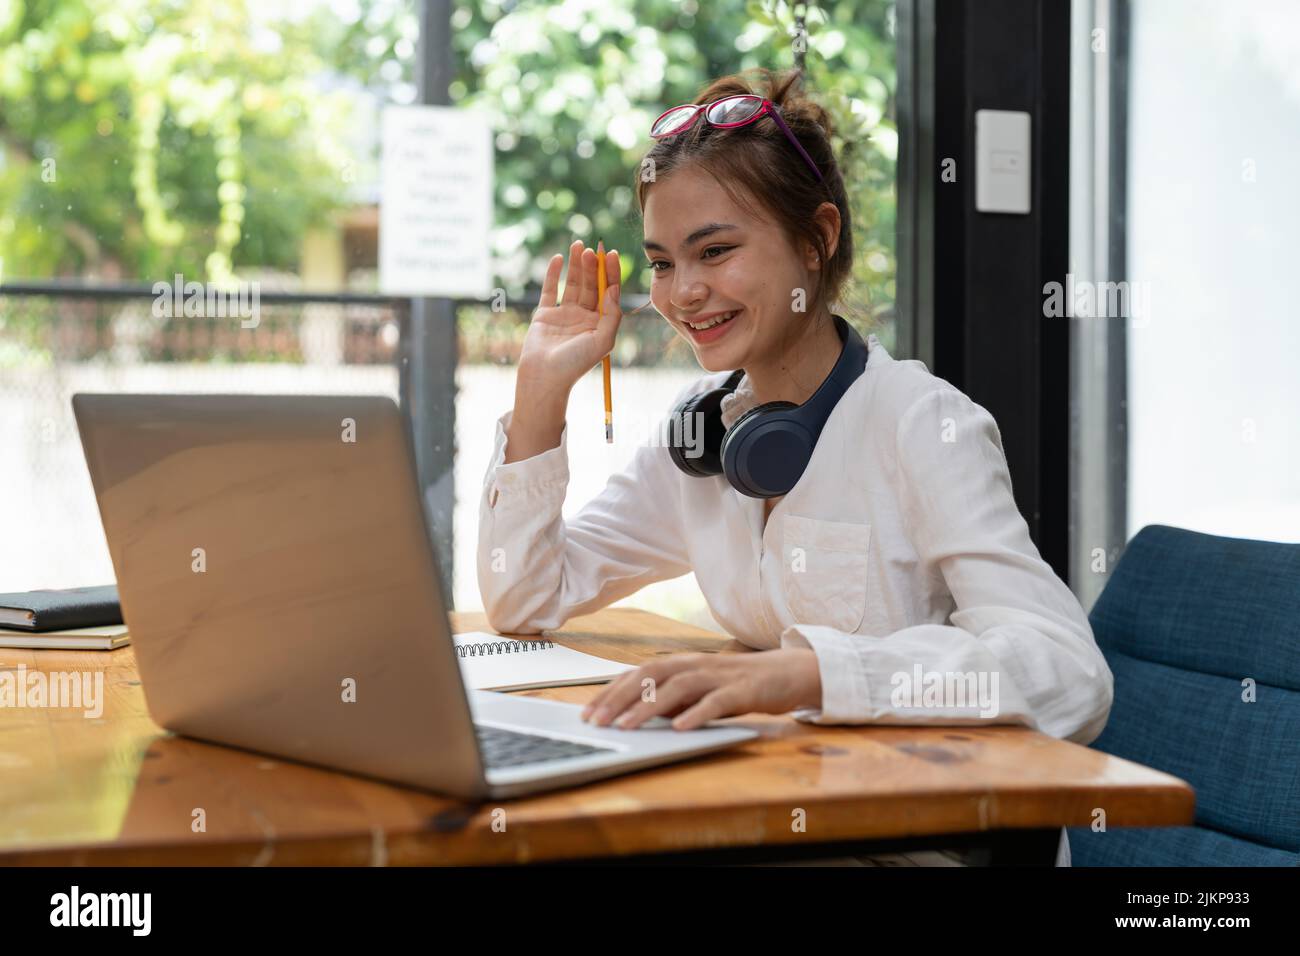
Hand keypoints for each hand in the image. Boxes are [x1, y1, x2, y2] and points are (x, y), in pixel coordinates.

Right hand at [516, 240, 621, 398]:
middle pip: (591, 285)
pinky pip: (550, 289)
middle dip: (592, 266)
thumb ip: (612, 314)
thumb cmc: (576, 363)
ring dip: (575, 265)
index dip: (611, 273)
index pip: (609, 293)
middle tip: (591, 249)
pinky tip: (558, 258)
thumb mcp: (603, 340)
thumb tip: (614, 289)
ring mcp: (564, 314)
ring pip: (573, 284)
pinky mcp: (545, 314)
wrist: (545, 377)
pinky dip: (553, 273)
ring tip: (578, 245)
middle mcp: (584, 317)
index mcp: (601, 323)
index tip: (610, 254)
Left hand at [580, 648, 821, 730]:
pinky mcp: (742, 690)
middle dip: (620, 698)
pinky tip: (679, 728)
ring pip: (678, 687)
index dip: (611, 691)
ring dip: (648, 707)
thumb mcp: (698, 690)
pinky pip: (715, 702)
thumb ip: (671, 697)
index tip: (587, 712)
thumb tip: (637, 713)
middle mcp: (695, 664)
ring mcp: (718, 676)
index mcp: (681, 663)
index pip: (638, 674)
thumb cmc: (736, 684)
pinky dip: (695, 713)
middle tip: (597, 722)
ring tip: (627, 727)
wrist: (785, 673)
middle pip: (650, 676)